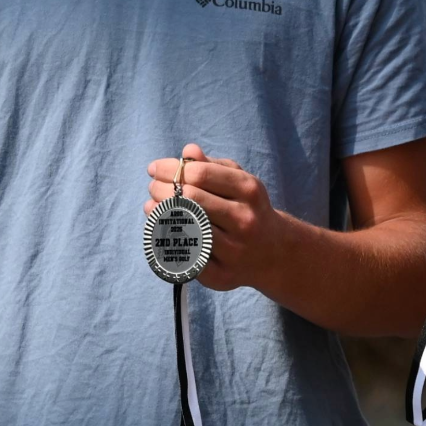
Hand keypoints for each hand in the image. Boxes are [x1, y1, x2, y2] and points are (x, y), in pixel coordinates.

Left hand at [145, 144, 290, 292]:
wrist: (273, 253)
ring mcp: (233, 250)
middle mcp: (244, 219)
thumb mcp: (239, 182)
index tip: (154, 169)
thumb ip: (213, 165)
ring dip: (159, 214)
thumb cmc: (247, 209)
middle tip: (153, 187)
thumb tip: (188, 151)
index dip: (171, 169)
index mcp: (249, 191)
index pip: (201, 174)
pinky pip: (183, 256)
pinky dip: (165, 241)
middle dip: (162, 190)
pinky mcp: (220, 275)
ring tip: (152, 206)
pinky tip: (160, 229)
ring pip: (184, 228)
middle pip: (190, 199)